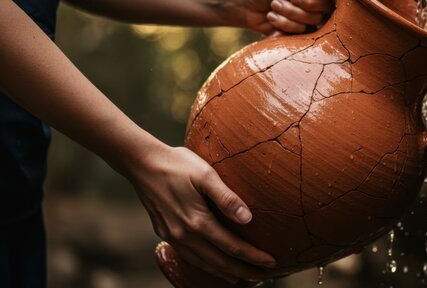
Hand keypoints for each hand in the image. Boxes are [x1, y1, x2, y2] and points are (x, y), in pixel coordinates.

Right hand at [126, 144, 274, 283]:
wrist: (142, 163)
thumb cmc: (178, 164)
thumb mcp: (206, 175)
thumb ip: (227, 198)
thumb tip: (248, 219)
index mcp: (198, 222)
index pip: (233, 248)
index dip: (254, 257)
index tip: (271, 262)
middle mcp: (185, 235)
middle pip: (220, 263)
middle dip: (244, 272)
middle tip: (265, 277)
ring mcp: (173, 236)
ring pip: (204, 264)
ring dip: (226, 273)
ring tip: (244, 277)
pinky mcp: (165, 233)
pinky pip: (190, 258)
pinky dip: (207, 266)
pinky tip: (214, 265)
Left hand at [244, 0, 344, 33]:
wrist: (246, 5)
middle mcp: (320, 0)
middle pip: (326, 8)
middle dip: (302, 4)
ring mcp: (312, 18)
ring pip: (312, 21)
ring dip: (288, 13)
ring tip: (274, 6)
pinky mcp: (303, 33)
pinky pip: (300, 33)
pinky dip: (283, 25)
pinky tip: (273, 18)